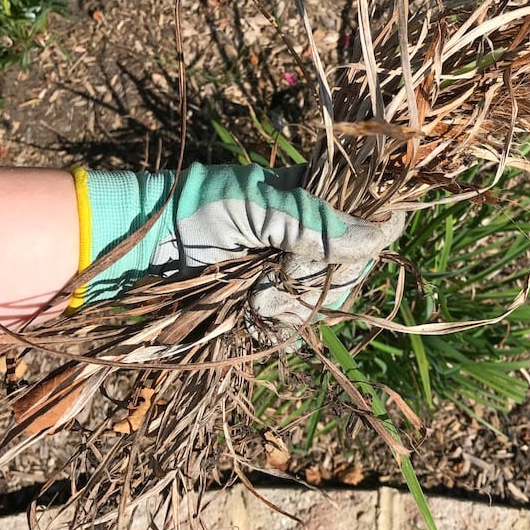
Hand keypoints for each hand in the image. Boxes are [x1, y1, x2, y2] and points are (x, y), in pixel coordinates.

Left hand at [72, 163, 404, 315]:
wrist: (145, 246)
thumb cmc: (201, 208)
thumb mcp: (261, 202)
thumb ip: (319, 221)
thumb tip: (384, 234)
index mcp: (311, 205)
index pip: (364, 225)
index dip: (365, 240)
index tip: (349, 250)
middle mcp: (305, 241)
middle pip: (348, 271)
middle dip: (316, 278)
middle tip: (279, 270)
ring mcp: (287, 276)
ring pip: (323, 302)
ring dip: (292, 302)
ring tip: (256, 291)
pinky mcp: (266, 308)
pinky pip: (296, 327)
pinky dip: (282, 326)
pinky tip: (260, 314)